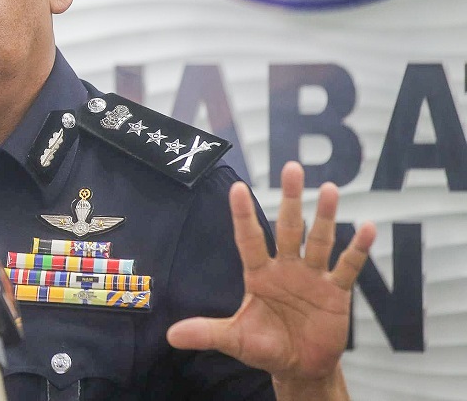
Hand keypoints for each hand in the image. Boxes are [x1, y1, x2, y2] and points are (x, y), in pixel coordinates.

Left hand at [167, 161, 375, 394]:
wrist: (300, 368)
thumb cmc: (265, 348)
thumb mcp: (235, 340)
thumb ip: (207, 332)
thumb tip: (171, 336)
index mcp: (258, 274)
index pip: (249, 239)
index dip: (243, 215)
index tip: (237, 187)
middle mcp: (285, 268)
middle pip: (288, 228)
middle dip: (290, 199)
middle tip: (292, 168)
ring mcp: (312, 277)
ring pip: (319, 240)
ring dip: (325, 216)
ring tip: (329, 188)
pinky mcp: (336, 292)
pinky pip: (348, 267)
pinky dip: (357, 249)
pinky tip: (366, 227)